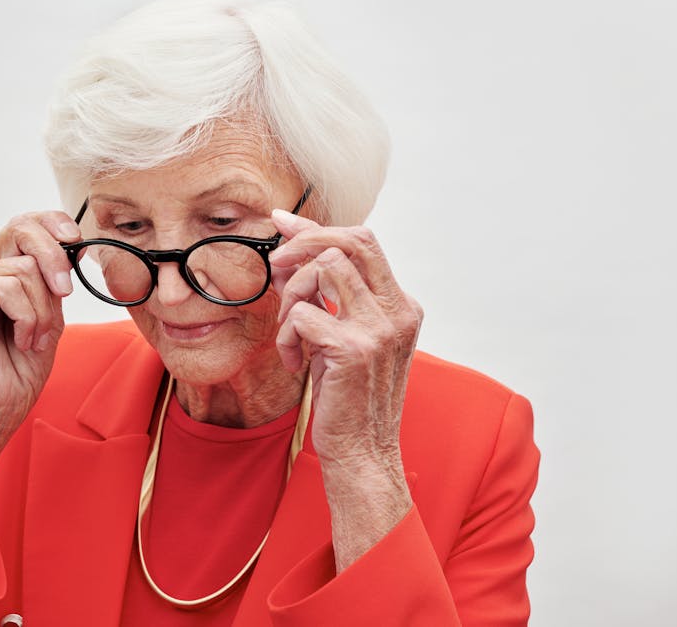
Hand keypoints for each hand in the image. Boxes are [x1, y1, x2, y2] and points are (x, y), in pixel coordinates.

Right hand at [0, 211, 80, 434]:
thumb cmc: (21, 366)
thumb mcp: (51, 314)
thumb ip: (55, 280)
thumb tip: (72, 245)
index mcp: (1, 268)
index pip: (26, 224)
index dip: (53, 223)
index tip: (77, 241)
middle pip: (22, 229)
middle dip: (54, 258)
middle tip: (64, 292)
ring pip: (25, 270)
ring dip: (42, 311)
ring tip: (32, 338)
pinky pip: (8, 289)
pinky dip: (26, 318)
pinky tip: (19, 340)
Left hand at [269, 210, 422, 468]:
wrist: (362, 453)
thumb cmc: (347, 397)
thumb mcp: (341, 337)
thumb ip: (325, 297)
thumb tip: (288, 252)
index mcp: (401, 306)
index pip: (363, 242)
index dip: (317, 228)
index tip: (282, 223)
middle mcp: (398, 311)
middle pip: (351, 241)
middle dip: (304, 242)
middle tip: (275, 263)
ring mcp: (380, 329)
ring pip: (323, 269)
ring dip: (292, 296)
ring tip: (291, 332)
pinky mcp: (355, 349)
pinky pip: (302, 316)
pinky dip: (286, 337)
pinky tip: (294, 362)